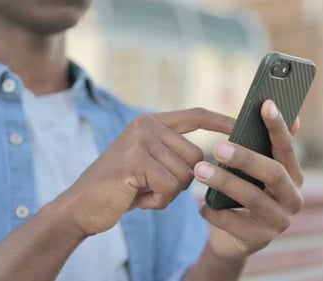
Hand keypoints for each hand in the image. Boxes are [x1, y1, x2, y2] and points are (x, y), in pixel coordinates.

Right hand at [52, 108, 233, 235]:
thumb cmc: (122, 188)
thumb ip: (175, 155)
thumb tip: (214, 158)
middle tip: (153, 186)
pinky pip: (170, 187)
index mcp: (151, 122)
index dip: (220, 120)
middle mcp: (146, 125)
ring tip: (142, 190)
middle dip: (182, 180)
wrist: (81, 206)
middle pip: (197, 155)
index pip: (195, 115)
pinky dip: (159, 201)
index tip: (240, 125)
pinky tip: (137, 198)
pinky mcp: (134, 160)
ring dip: (169, 192)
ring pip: (186, 173)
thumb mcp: (151, 164)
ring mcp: (139, 139)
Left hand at [194, 100, 303, 259]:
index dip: (277, 127)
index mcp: (294, 177)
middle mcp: (293, 199)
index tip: (265, 104)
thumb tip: (295, 118)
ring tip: (199, 170)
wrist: (234, 240)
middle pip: (274, 173)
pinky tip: (200, 205)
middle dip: (246, 158)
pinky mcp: (260, 241)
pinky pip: (233, 223)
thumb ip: (269, 148)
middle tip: (218, 147)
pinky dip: (214, 211)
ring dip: (224, 182)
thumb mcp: (255, 173)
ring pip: (252, 198)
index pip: (287, 148)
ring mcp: (279, 222)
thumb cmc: (244, 196)